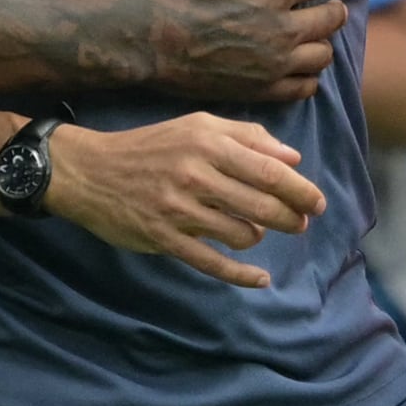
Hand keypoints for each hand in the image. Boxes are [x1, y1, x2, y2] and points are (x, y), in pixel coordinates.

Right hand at [44, 113, 327, 288]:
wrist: (89, 170)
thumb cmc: (152, 146)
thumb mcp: (197, 126)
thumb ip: (247, 137)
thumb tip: (293, 158)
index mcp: (209, 143)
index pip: (271, 171)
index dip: (302, 191)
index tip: (317, 203)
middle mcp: (195, 174)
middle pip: (263, 204)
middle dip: (291, 218)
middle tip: (299, 223)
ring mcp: (178, 209)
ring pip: (241, 233)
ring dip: (259, 236)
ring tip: (258, 231)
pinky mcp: (164, 239)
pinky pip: (212, 262)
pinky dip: (242, 274)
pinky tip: (261, 279)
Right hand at [118, 0, 345, 104]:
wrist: (140, 39)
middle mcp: (280, 31)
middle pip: (329, 21)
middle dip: (334, 10)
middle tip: (332, 6)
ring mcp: (271, 65)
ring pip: (321, 57)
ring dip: (322, 44)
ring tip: (315, 38)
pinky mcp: (258, 90)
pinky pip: (302, 89)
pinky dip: (308, 77)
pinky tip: (300, 69)